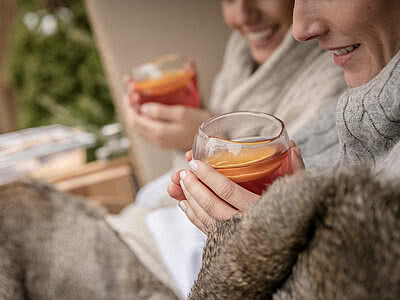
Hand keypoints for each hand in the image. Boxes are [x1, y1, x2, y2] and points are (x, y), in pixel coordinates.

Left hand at [129, 103, 209, 150]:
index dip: (129, 106)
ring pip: (140, 128)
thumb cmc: (199, 124)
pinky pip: (147, 130)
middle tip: (132, 95)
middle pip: (134, 125)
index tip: (129, 94)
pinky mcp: (164, 141)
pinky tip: (146, 111)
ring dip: (136, 114)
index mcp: (159, 132)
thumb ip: (160, 111)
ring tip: (137, 101)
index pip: (135, 120)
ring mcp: (160, 142)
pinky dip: (143, 120)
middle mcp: (157, 139)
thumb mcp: (181, 113)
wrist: (211, 139)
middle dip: (130, 109)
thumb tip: (143, 108)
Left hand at [168, 141, 304, 232]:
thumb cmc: (297, 212)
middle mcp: (245, 225)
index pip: (228, 190)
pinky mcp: (228, 244)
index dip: (208, 176)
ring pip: (206, 218)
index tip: (194, 163)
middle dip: (193, 187)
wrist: (295, 247)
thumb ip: (296, 168)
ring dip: (189, 199)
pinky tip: (184, 204)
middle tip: (183, 172)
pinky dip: (193, 217)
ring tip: (179, 184)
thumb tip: (292, 145)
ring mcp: (234, 237)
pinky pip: (206, 230)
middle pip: (212, 205)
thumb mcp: (300, 190)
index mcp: (259, 209)